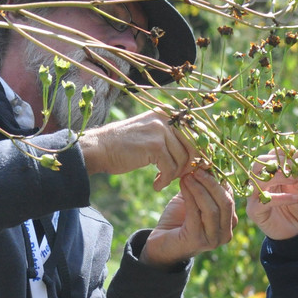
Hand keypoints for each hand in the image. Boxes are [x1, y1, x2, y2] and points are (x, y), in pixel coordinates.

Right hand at [79, 111, 193, 190]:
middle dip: (188, 165)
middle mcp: (166, 118)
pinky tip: (156, 184)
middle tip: (177, 177)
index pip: (196, 132)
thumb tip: (197, 153)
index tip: (191, 167)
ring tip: (162, 180)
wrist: (99, 149)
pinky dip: (165, 180)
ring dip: (174, 175)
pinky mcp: (155, 145)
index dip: (198, 152)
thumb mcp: (151, 134)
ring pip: (182, 159)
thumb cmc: (124, 146)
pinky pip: (170, 168)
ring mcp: (160, 130)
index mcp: (167, 113)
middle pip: (193, 146)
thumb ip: (171, 138)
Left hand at [141, 169, 236, 267]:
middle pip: (226, 202)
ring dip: (200, 188)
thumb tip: (205, 164)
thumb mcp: (193, 200)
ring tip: (188, 175)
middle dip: (211, 183)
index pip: (230, 196)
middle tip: (197, 169)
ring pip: (212, 208)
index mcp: (229, 223)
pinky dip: (190, 196)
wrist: (160, 245)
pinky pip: (196, 214)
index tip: (204, 165)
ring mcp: (213, 239)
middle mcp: (225, 234)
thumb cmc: (178, 221)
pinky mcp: (197, 241)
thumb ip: (202, 187)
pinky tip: (183, 184)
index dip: (219, 179)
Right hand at [245, 154, 297, 239]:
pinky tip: (297, 198)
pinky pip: (265, 201)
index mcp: (268, 174)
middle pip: (258, 166)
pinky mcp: (254, 211)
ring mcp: (253, 197)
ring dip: (278, 177)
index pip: (267, 157)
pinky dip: (282, 198)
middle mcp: (257, 183)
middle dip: (277, 164)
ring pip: (258, 181)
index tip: (295, 154)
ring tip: (296, 180)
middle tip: (294, 167)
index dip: (279, 154)